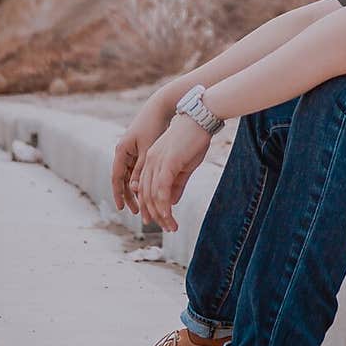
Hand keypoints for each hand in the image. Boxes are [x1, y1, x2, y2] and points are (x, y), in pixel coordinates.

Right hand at [111, 92, 172, 215]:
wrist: (161, 107)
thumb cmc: (154, 126)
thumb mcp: (147, 150)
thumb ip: (140, 168)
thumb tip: (134, 188)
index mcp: (122, 151)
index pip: (116, 178)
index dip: (118, 194)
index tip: (121, 209)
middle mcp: (123, 152)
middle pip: (123, 179)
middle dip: (129, 195)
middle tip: (136, 211)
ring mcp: (131, 150)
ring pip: (131, 175)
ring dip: (136, 189)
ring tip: (145, 204)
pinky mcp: (140, 149)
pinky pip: (138, 168)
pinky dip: (143, 179)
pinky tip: (151, 189)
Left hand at [136, 115, 211, 231]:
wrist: (201, 117)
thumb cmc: (195, 138)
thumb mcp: (185, 164)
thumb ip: (177, 182)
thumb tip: (172, 201)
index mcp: (151, 160)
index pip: (144, 188)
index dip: (149, 206)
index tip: (158, 219)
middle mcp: (150, 161)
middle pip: (145, 195)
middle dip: (154, 214)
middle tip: (166, 227)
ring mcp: (157, 162)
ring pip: (152, 195)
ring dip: (161, 214)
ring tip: (171, 226)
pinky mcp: (167, 163)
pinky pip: (161, 190)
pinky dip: (164, 206)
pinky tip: (168, 216)